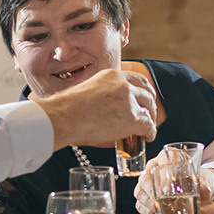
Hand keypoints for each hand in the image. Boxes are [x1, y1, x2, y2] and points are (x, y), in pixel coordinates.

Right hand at [36, 65, 161, 150]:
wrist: (63, 117)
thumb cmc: (67, 109)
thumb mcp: (88, 91)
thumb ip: (103, 94)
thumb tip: (108, 109)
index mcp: (112, 75)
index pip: (136, 79)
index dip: (144, 91)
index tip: (145, 99)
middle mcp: (123, 84)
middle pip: (147, 93)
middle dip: (150, 105)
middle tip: (149, 115)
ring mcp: (129, 101)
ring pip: (149, 109)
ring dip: (150, 119)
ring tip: (147, 129)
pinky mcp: (132, 118)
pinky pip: (148, 126)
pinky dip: (150, 132)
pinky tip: (147, 137)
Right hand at [135, 149, 213, 213]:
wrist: (201, 192)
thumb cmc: (203, 183)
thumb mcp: (207, 183)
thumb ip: (205, 186)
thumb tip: (203, 191)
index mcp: (171, 157)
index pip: (164, 159)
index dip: (165, 174)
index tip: (171, 188)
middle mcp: (156, 167)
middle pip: (146, 177)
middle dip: (154, 192)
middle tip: (165, 203)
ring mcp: (148, 182)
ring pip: (140, 191)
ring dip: (149, 204)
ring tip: (161, 212)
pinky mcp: (146, 196)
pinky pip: (140, 205)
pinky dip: (147, 212)